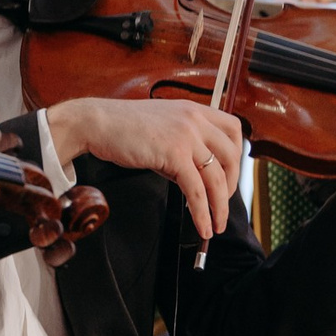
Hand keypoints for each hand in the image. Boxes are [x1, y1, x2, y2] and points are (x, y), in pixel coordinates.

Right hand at [51, 96, 244, 240]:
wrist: (98, 122)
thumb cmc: (124, 127)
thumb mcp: (163, 128)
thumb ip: (184, 145)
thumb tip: (197, 176)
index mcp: (195, 109)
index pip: (234, 128)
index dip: (237, 155)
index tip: (230, 175)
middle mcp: (195, 119)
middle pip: (231, 156)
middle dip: (232, 185)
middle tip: (222, 204)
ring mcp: (186, 135)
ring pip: (216, 177)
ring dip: (219, 206)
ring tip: (216, 225)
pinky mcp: (174, 154)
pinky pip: (196, 189)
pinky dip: (201, 212)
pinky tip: (201, 225)